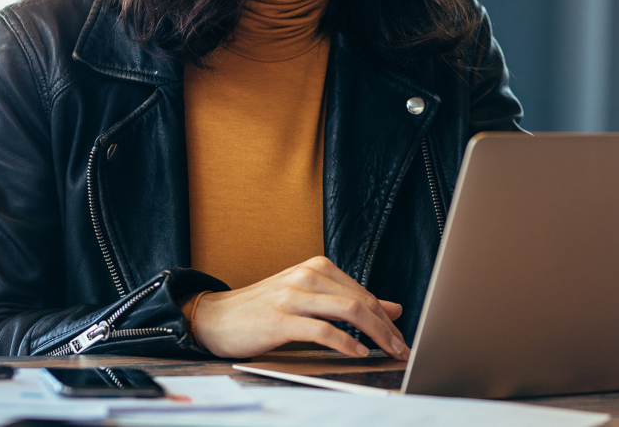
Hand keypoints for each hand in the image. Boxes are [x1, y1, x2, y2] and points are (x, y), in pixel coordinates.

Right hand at [192, 256, 409, 359]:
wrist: (216, 317)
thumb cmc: (264, 309)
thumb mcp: (309, 298)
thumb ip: (348, 301)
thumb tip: (393, 308)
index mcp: (316, 267)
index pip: (363, 292)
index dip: (387, 318)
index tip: (401, 338)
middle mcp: (307, 275)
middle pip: (361, 300)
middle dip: (387, 328)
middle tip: (402, 349)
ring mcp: (293, 295)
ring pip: (348, 311)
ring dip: (375, 334)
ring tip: (388, 352)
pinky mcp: (280, 319)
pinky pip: (322, 330)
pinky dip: (345, 342)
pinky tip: (358, 352)